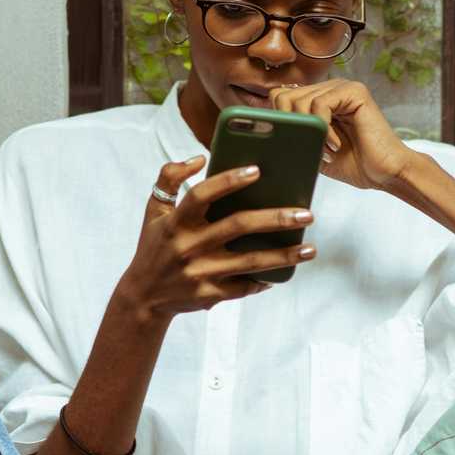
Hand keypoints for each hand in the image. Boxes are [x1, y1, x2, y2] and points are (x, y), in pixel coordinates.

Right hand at [117, 156, 316, 319]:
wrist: (143, 296)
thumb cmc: (154, 246)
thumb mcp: (153, 210)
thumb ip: (169, 178)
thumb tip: (199, 158)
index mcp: (175, 222)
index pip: (201, 195)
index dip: (228, 181)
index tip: (257, 170)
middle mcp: (188, 246)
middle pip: (237, 226)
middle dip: (275, 218)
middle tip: (307, 213)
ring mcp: (200, 273)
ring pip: (250, 262)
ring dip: (284, 255)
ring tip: (310, 248)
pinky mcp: (209, 296)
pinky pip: (243, 287)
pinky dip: (265, 280)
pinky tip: (284, 272)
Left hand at [269, 78, 416, 190]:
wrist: (384, 174)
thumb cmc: (352, 163)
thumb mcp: (311, 150)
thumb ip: (293, 136)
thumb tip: (262, 133)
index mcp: (315, 99)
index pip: (278, 96)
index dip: (277, 119)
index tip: (291, 143)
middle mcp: (327, 88)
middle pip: (283, 96)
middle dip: (292, 127)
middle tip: (311, 148)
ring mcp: (341, 87)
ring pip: (299, 100)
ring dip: (309, 131)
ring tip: (326, 149)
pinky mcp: (355, 92)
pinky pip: (320, 104)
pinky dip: (323, 128)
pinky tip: (335, 144)